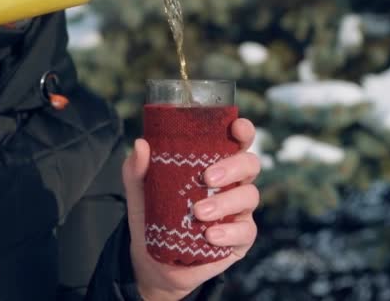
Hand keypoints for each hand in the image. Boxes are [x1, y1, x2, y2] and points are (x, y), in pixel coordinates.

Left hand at [122, 118, 260, 299]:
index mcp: (214, 164)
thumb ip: (138, 168)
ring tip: (198, 212)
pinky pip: (246, 231)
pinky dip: (228, 232)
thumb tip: (141, 144)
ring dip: (225, 202)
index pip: (237, 141)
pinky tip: (209, 235)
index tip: (235, 128)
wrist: (153, 261)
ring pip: (250, 196)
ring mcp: (239, 211)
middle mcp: (232, 184)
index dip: (243, 131)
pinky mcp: (240, 238)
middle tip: (207, 177)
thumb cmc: (153, 217)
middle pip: (251, 164)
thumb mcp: (140, 191)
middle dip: (234, 167)